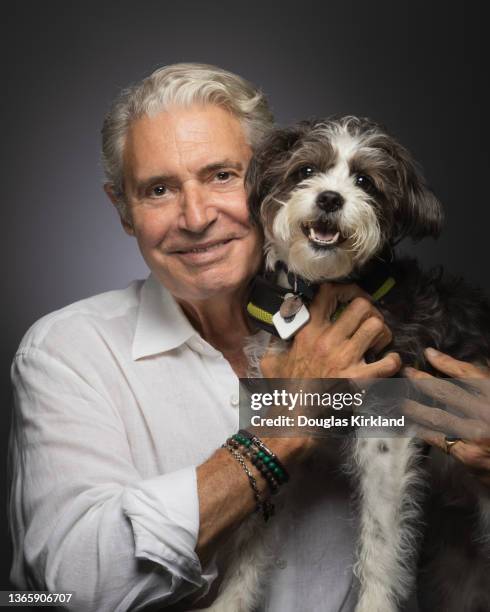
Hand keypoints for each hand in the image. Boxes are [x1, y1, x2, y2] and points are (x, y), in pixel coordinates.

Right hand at [261, 282, 400, 378]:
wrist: (294, 417)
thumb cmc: (284, 388)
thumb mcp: (272, 359)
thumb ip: (276, 340)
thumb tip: (278, 327)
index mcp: (308, 331)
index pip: (329, 293)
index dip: (347, 289)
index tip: (353, 297)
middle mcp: (327, 340)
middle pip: (362, 305)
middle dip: (371, 311)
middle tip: (369, 323)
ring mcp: (344, 358)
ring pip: (377, 326)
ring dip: (382, 333)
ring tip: (378, 342)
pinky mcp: (358, 379)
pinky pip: (388, 362)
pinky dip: (393, 361)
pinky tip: (388, 363)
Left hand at [403, 348, 489, 487]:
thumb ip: (485, 388)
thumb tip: (461, 372)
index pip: (469, 373)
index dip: (447, 362)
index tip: (429, 354)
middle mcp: (487, 412)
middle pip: (447, 391)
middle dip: (423, 380)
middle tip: (406, 373)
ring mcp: (477, 434)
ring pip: (438, 416)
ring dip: (415, 406)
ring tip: (399, 399)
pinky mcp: (469, 455)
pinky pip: (439, 439)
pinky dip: (423, 431)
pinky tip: (411, 425)